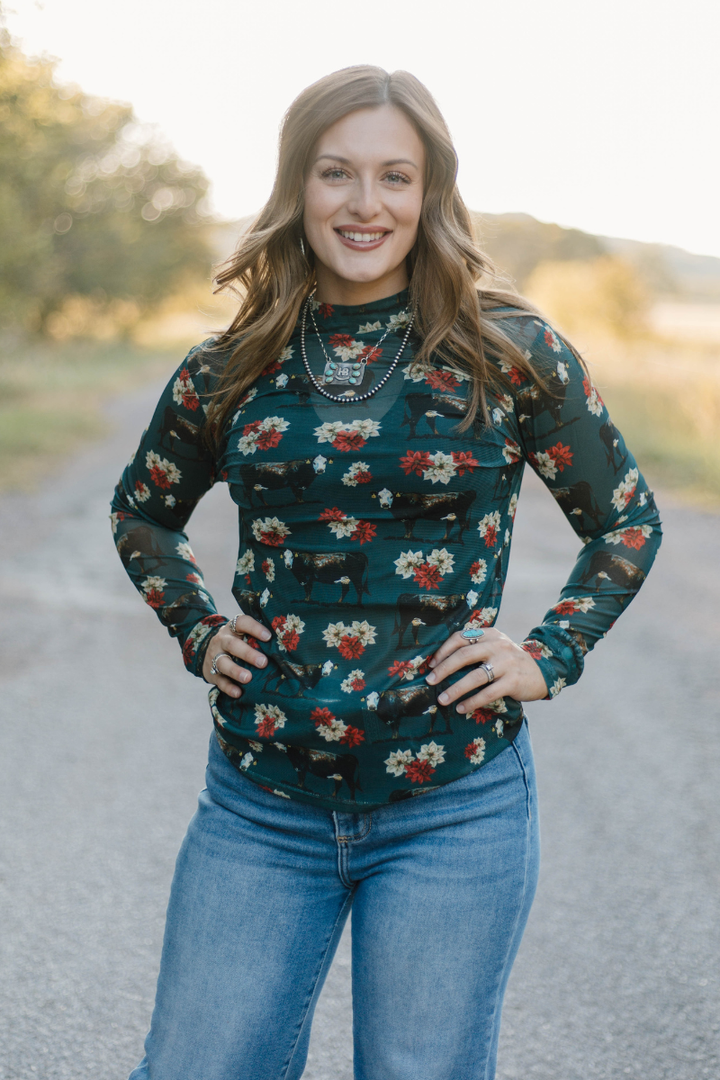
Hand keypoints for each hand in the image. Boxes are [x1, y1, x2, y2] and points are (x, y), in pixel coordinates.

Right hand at [202, 613, 271, 698]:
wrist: (207, 652)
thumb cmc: (237, 643)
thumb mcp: (243, 635)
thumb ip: (258, 638)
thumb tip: (285, 648)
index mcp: (232, 628)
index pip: (242, 623)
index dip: (255, 628)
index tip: (268, 637)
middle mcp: (222, 640)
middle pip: (233, 645)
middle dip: (248, 654)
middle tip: (263, 662)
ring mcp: (214, 656)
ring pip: (223, 663)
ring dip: (235, 670)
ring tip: (248, 678)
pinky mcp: (211, 673)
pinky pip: (219, 681)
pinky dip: (228, 687)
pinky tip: (238, 693)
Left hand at [425, 627, 547, 713]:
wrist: (543, 672)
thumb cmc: (509, 662)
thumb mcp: (495, 648)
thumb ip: (475, 649)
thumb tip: (441, 663)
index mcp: (491, 634)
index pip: (461, 637)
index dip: (443, 651)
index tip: (431, 665)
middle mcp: (498, 646)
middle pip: (464, 655)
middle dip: (444, 669)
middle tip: (430, 681)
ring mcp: (507, 663)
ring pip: (475, 676)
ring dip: (455, 689)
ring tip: (442, 700)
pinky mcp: (514, 681)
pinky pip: (488, 693)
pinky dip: (472, 702)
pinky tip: (461, 708)